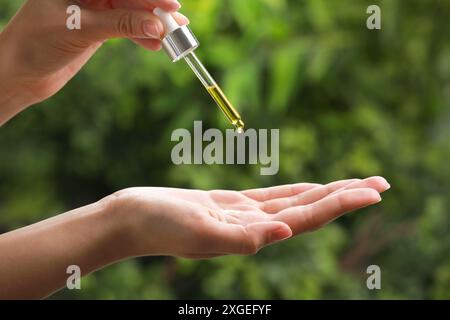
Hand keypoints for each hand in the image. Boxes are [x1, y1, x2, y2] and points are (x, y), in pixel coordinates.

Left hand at [0, 0, 187, 121]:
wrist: (20, 72)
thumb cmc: (37, 43)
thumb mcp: (80, 29)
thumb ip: (120, 24)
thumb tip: (157, 25)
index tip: (171, 4)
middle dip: (155, 11)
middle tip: (178, 24)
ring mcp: (93, 10)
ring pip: (130, 14)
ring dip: (152, 26)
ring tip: (174, 38)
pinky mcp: (97, 29)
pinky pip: (125, 29)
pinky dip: (140, 37)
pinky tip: (156, 45)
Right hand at [111, 176, 389, 258]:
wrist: (133, 219)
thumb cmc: (159, 226)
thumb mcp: (199, 230)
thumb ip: (242, 237)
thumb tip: (285, 231)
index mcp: (252, 234)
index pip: (308, 217)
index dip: (341, 203)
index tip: (373, 191)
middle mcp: (256, 227)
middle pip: (311, 208)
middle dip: (347, 195)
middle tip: (381, 183)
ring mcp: (245, 215)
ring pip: (296, 201)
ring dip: (327, 191)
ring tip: (355, 183)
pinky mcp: (232, 204)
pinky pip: (273, 195)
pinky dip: (297, 190)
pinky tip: (311, 188)